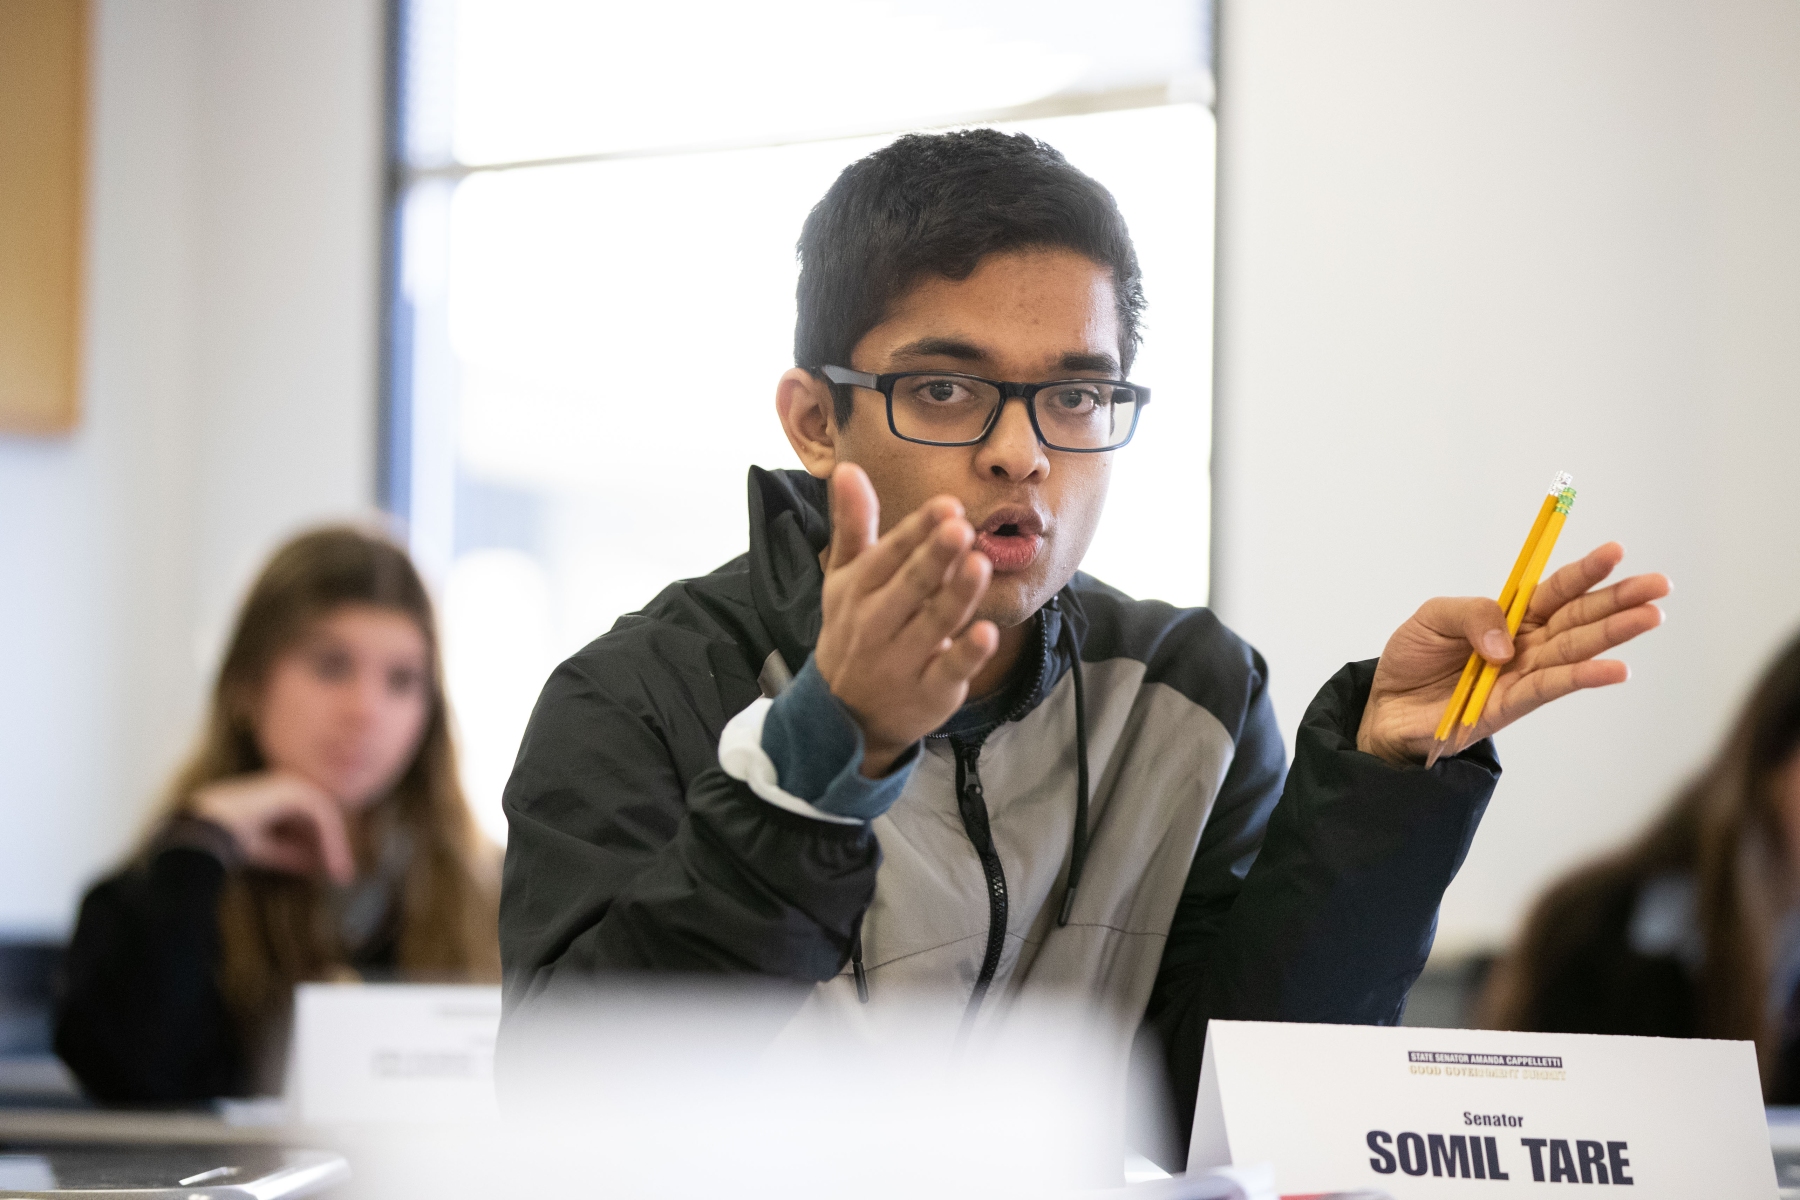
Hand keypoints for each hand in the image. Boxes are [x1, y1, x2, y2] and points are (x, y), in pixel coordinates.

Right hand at [190, 770, 354, 883]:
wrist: (205, 832)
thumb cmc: (227, 839)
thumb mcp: (269, 850)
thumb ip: (292, 854)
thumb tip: (315, 867)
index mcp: (280, 799)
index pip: (312, 823)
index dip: (324, 847)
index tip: (335, 873)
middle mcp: (287, 788)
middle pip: (322, 820)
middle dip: (333, 847)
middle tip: (343, 875)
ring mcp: (290, 785)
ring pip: (325, 817)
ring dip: (333, 845)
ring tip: (338, 871)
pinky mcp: (292, 790)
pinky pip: (321, 815)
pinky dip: (328, 838)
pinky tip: (330, 858)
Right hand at [813, 463, 999, 776]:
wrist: (845, 715)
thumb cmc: (854, 630)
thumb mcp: (845, 578)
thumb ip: (854, 525)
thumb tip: (848, 467)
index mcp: (859, 589)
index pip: (889, 555)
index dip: (917, 530)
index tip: (946, 504)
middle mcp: (877, 623)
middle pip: (910, 587)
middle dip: (934, 558)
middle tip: (960, 528)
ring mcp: (902, 660)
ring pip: (933, 625)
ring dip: (956, 596)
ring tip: (979, 564)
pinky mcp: (929, 691)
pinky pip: (949, 671)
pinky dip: (967, 654)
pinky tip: (987, 633)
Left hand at [1357, 543, 1670, 764]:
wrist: (1385, 706)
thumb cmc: (1414, 658)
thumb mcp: (1433, 617)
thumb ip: (1473, 614)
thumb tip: (1508, 645)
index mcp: (1511, 616)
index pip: (1555, 590)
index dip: (1585, 572)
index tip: (1617, 551)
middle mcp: (1525, 644)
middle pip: (1578, 618)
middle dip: (1619, 601)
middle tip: (1660, 585)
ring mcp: (1521, 675)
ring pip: (1574, 650)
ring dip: (1613, 635)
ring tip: (1651, 617)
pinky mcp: (1508, 706)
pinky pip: (1551, 688)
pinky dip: (1583, 678)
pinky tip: (1617, 669)